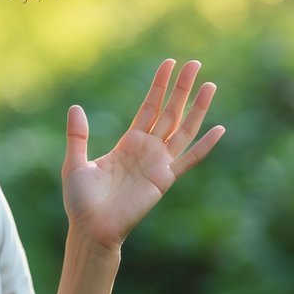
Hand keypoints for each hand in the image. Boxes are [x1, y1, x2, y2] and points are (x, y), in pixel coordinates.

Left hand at [62, 59, 223, 255]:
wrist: (91, 230)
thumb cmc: (81, 202)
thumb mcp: (74, 163)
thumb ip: (78, 136)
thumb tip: (76, 108)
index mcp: (128, 143)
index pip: (148, 108)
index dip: (159, 86)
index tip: (169, 64)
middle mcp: (147, 150)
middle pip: (170, 112)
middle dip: (181, 88)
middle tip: (195, 63)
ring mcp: (158, 164)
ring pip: (183, 130)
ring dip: (197, 108)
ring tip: (210, 85)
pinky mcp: (164, 180)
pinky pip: (189, 160)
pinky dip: (204, 145)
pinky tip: (219, 129)